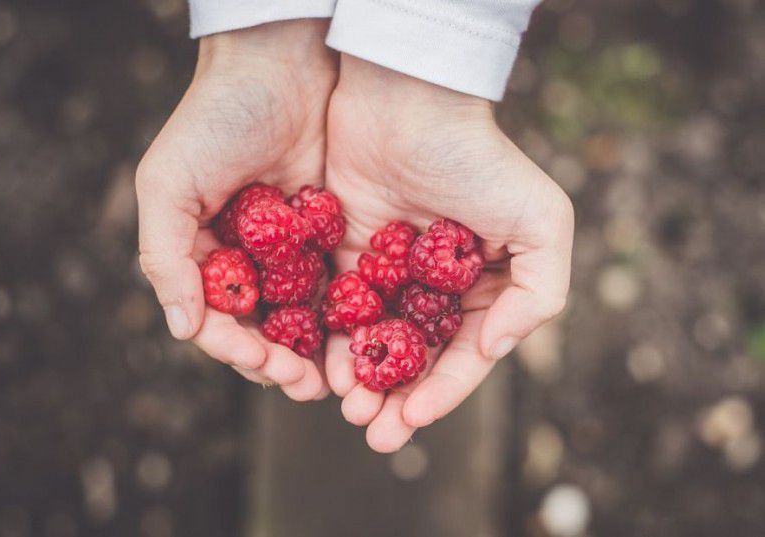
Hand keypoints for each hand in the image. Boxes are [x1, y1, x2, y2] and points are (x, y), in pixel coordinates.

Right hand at [136, 21, 336, 399]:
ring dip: (316, 352)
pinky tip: (365, 337)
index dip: (236, 348)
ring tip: (335, 380)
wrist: (282, 66)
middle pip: (262, 328)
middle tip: (307, 387)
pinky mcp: (331, 236)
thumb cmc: (215, 120)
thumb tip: (182, 329)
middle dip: (280, 363)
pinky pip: (339, 285)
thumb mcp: (168, 183)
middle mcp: (247, 260)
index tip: (264, 365)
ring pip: (302, 316)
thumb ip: (165, 256)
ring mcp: (290, 252)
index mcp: (203, 254)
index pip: (216, 319)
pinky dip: (348, 316)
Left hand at [324, 56, 573, 451]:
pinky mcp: (344, 255)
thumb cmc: (478, 159)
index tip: (414, 420)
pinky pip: (336, 310)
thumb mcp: (542, 222)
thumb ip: (540, 293)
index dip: (442, 393)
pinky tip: (323, 368)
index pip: (463, 354)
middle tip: (375, 434)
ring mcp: (388, 272)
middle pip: (414, 359)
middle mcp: (435, 286)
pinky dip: (331, 342)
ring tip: (348, 409)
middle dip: (397, 401)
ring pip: (373, 343)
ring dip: (361, 382)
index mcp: (482, 285)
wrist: (406, 102)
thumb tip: (492, 350)